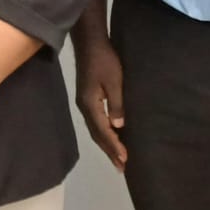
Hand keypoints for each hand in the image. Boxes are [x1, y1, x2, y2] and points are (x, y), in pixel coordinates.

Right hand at [74, 38, 126, 171]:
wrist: (90, 42)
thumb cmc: (104, 60)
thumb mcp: (114, 81)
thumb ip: (117, 104)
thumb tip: (118, 126)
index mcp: (90, 104)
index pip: (103, 131)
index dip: (114, 146)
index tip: (125, 160)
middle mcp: (85, 107)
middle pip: (97, 134)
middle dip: (109, 151)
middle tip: (122, 167)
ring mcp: (84, 102)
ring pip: (95, 129)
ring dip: (106, 144)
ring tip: (117, 157)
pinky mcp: (87, 98)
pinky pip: (96, 122)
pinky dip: (104, 133)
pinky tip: (111, 135)